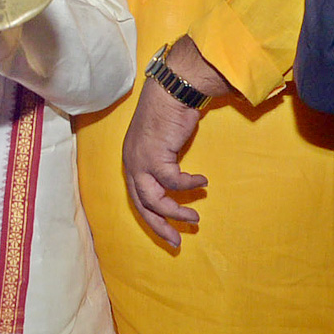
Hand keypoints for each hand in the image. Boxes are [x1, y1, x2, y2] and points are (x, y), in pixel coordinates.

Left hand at [123, 79, 206, 247]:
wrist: (170, 92)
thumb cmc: (169, 116)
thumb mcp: (161, 145)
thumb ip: (163, 165)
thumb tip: (173, 184)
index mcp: (131, 162)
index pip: (137, 198)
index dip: (151, 218)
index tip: (169, 233)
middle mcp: (131, 164)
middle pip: (142, 205)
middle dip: (159, 225)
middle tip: (177, 241)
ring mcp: (140, 161)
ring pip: (154, 199)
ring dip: (175, 212)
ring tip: (194, 218)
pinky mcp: (154, 156)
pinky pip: (173, 181)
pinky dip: (188, 185)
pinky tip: (203, 182)